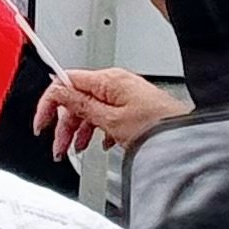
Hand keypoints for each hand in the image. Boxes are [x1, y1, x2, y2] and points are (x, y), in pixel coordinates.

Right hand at [33, 66, 182, 155]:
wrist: (186, 138)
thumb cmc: (157, 127)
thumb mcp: (111, 121)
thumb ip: (82, 106)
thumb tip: (58, 90)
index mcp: (108, 80)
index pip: (65, 81)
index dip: (49, 103)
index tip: (42, 123)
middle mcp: (115, 83)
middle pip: (76, 98)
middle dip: (65, 124)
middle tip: (59, 146)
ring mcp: (124, 94)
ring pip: (90, 109)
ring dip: (79, 129)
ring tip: (76, 148)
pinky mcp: (132, 106)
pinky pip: (105, 114)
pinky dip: (98, 129)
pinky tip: (100, 143)